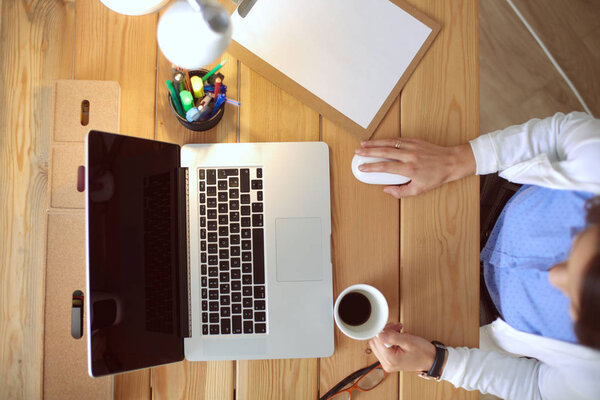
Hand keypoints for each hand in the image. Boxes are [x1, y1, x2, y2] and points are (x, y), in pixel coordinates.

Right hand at [355, 138, 475, 197]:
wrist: (451, 162)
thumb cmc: (436, 177)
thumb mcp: (419, 190)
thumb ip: (401, 192)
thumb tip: (387, 190)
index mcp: (409, 169)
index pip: (385, 167)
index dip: (371, 167)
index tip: (362, 167)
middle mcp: (409, 156)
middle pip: (384, 152)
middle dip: (369, 151)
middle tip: (358, 152)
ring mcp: (412, 146)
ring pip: (389, 142)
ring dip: (375, 143)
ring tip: (363, 144)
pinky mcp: (415, 140)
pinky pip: (397, 139)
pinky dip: (386, 140)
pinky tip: (378, 141)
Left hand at [369, 323, 436, 372]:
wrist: (431, 360)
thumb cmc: (423, 352)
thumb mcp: (408, 341)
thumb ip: (392, 337)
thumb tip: (379, 333)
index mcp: (390, 360)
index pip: (376, 341)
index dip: (382, 330)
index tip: (390, 325)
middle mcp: (386, 363)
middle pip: (375, 342)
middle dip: (384, 332)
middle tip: (394, 327)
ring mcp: (387, 363)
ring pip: (378, 343)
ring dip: (387, 334)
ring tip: (397, 330)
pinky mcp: (389, 360)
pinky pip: (383, 347)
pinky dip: (389, 339)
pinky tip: (397, 336)